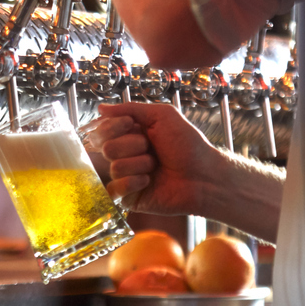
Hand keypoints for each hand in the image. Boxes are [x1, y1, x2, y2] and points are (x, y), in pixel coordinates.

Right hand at [82, 101, 223, 215]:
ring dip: (140, 164)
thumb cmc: (188, 145)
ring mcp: (125, 177)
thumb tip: (100, 108)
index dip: (114, 126)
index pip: (102, 129)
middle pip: (106, 147)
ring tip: (156, 166)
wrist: (203, 175)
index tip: (132, 125)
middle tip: (151, 148)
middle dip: (133, 145)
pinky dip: (133, 183)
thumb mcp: (162, 115)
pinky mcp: (127, 197)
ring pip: (114, 167)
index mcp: (129, 135)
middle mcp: (124, 155)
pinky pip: (114, 189)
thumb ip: (130, 108)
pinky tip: (148, 181)